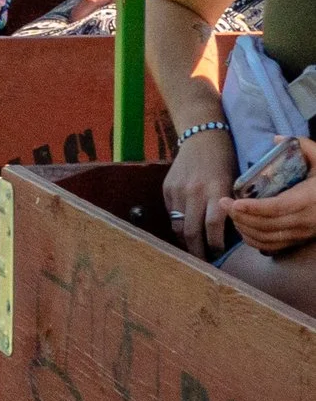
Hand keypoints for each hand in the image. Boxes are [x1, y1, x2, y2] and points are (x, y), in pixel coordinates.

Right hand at [163, 125, 237, 255]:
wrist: (202, 138)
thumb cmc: (225, 162)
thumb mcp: (234, 183)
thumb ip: (229, 206)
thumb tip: (228, 234)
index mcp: (215, 189)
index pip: (213, 226)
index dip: (215, 245)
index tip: (219, 255)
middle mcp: (194, 191)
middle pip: (192, 230)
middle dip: (198, 250)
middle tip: (203, 261)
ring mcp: (178, 189)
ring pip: (178, 225)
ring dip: (185, 241)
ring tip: (193, 249)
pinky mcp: (167, 188)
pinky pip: (171, 214)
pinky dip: (178, 225)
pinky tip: (185, 230)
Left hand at [226, 139, 315, 255]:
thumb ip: (305, 146)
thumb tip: (276, 137)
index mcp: (309, 199)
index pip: (278, 207)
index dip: (255, 208)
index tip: (234, 202)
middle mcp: (305, 220)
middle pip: (268, 224)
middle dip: (241, 216)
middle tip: (223, 204)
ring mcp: (302, 233)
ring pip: (268, 238)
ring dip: (245, 228)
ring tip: (230, 213)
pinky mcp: (299, 240)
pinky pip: (273, 246)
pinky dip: (254, 240)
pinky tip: (243, 227)